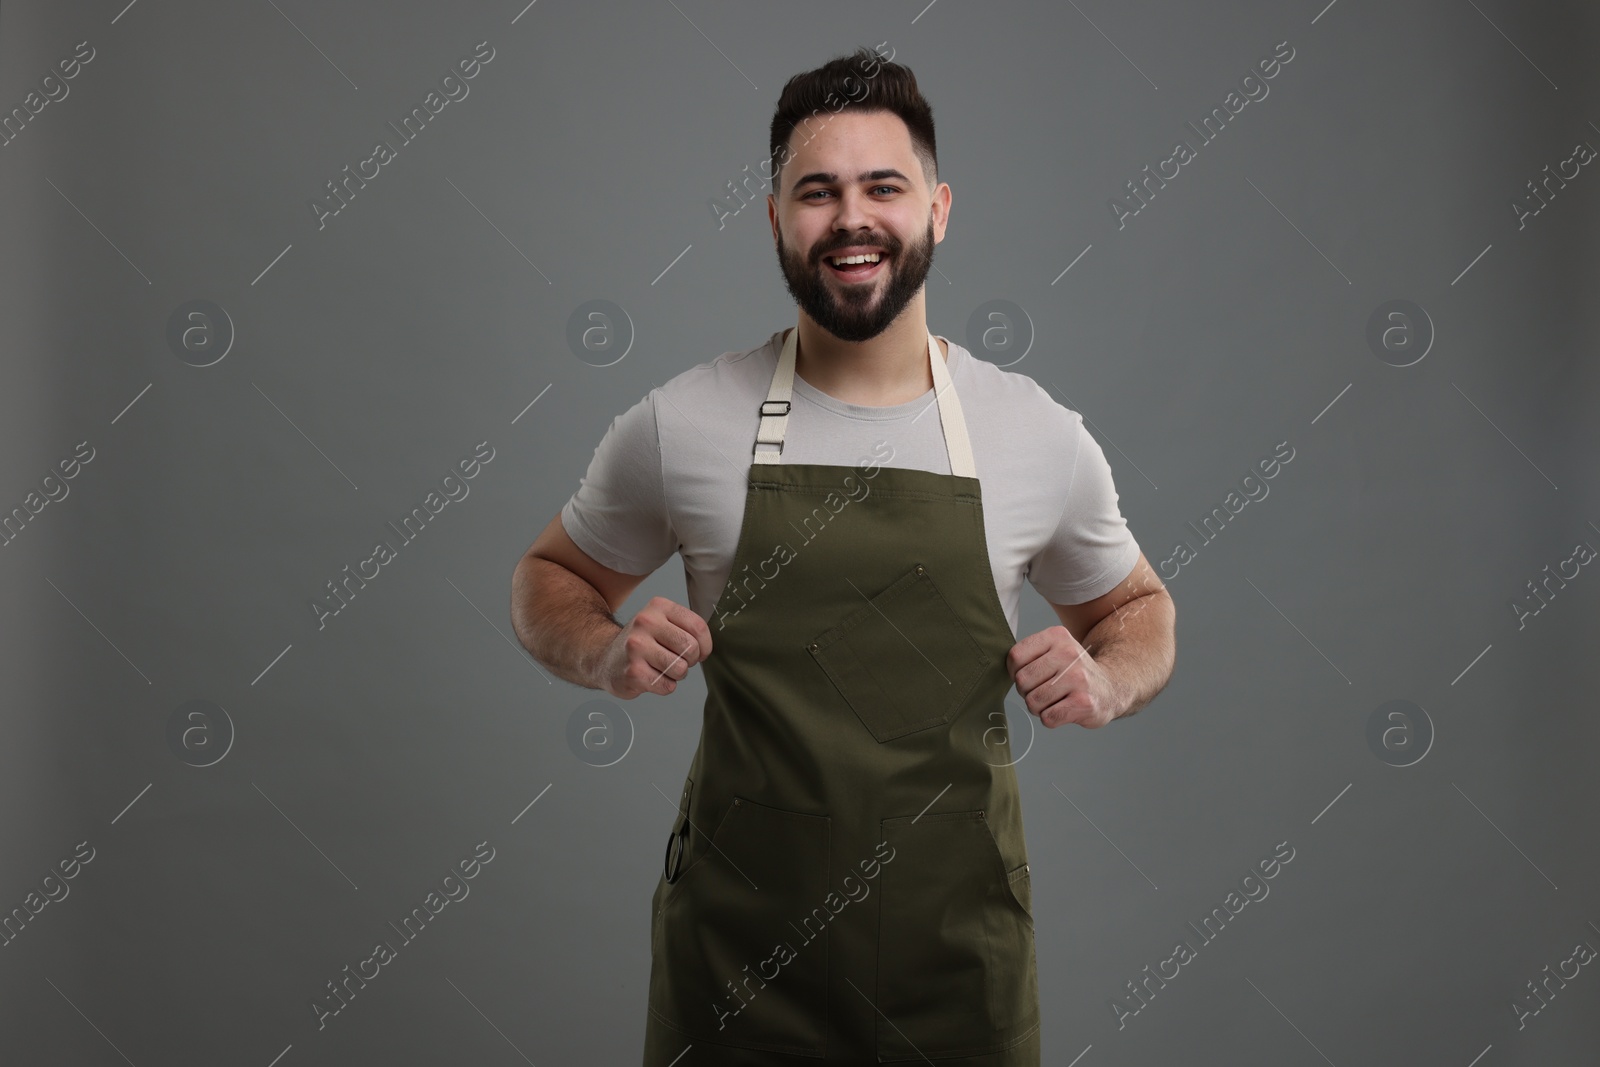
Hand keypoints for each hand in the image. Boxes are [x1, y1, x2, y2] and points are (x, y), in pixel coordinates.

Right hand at [597, 597, 711, 699]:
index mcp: (658, 606)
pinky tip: (651, 677)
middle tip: (677, 660)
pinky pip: (667, 685)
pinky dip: (664, 686)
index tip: (698, 652)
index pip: (698, 626)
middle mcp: (645, 622)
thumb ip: (687, 629)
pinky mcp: (633, 672)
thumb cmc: (642, 643)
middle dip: (690, 660)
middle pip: (690, 648)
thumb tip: (706, 648)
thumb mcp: (662, 623)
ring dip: (676, 674)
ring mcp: (636, 647)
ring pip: (680, 668)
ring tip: (662, 668)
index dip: (705, 645)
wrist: (604, 659)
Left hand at [1006, 625, 1120, 727]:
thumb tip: (996, 670)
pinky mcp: (1084, 703)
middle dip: (1027, 692)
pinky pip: (1048, 718)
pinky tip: (1064, 710)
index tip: (1029, 676)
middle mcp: (1069, 654)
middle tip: (1044, 691)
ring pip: (1033, 702)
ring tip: (1055, 700)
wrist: (1112, 688)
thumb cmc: (1073, 672)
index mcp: (1056, 636)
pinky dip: (1051, 719)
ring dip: (1039, 708)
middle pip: (1022, 681)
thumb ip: (1028, 654)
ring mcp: (1078, 678)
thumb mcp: (1054, 650)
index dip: (1014, 672)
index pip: (1015, 657)